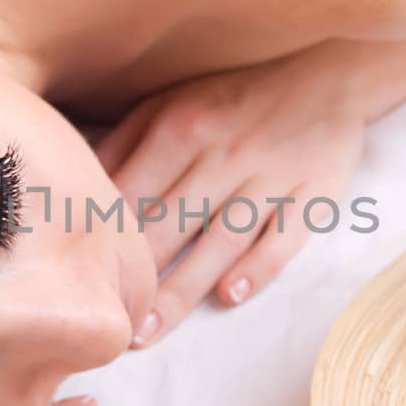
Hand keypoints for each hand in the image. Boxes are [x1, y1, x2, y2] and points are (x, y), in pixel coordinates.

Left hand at [97, 48, 367, 345]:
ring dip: (180, 292)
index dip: (99, 242)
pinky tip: (228, 298)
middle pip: (166, 228)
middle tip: (100, 326)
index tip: (75, 282)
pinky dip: (256, 270)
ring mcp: (269, 178)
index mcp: (179, 127)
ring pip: (218, 244)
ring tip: (146, 334)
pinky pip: (282, 241)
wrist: (329, 71)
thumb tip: (77, 185)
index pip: (128, 197)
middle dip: (132, 281)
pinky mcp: (312, 196)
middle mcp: (221, 154)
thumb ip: (124, 142)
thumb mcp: (171, 100)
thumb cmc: (235, 94)